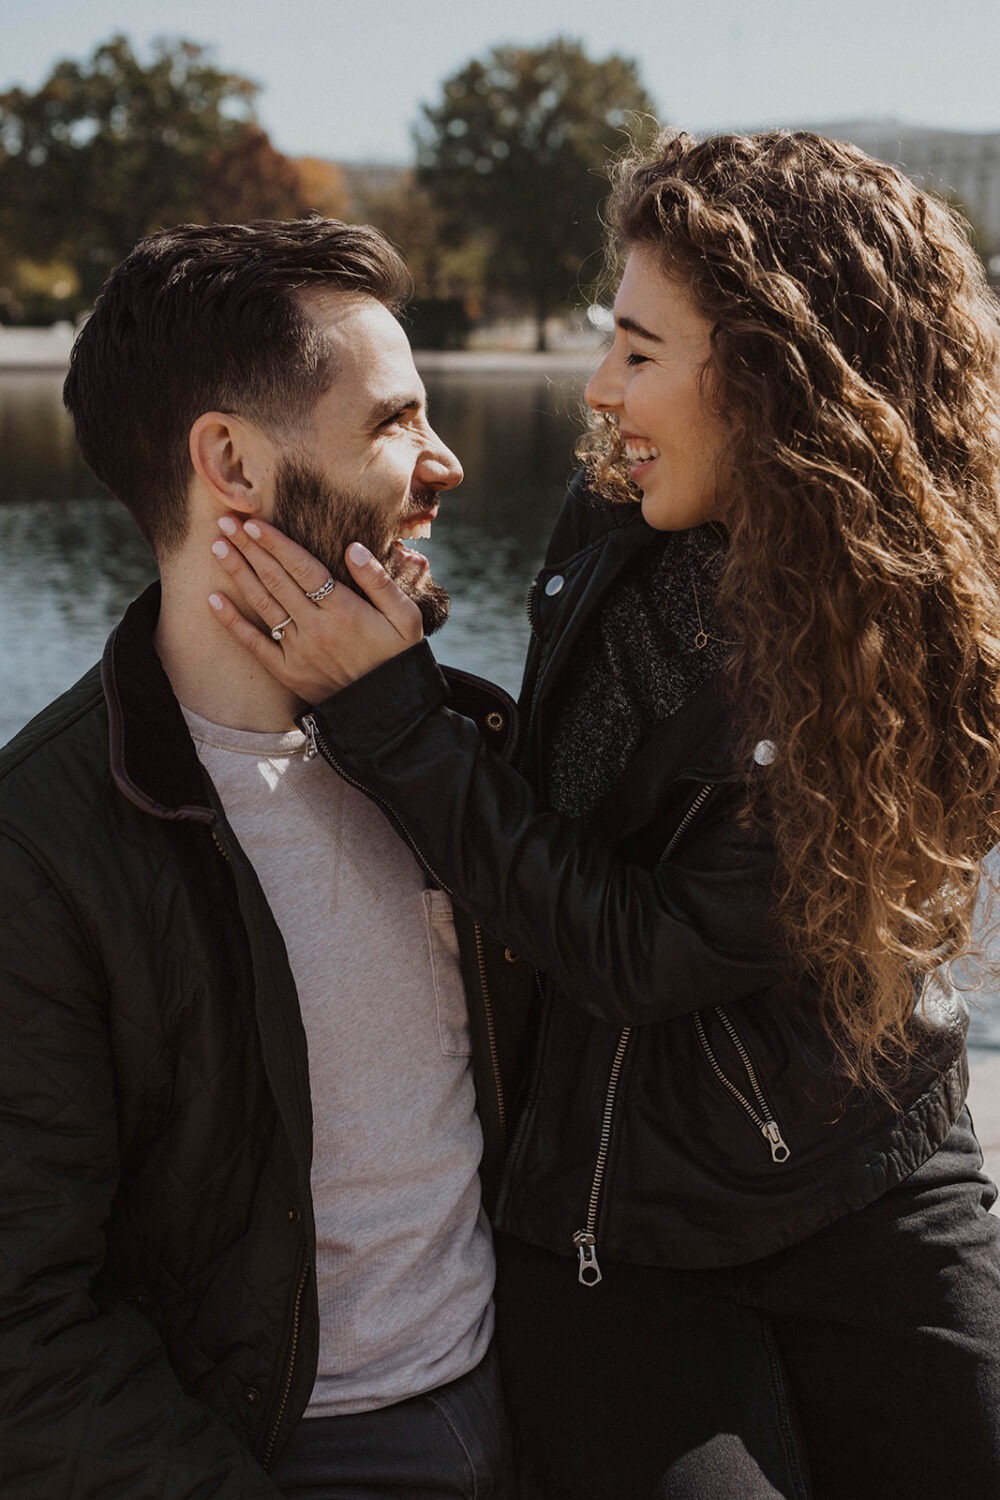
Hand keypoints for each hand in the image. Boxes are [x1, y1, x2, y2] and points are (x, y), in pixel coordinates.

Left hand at [208, 517, 423, 701]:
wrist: (387, 711)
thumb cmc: (398, 657)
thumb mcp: (405, 617)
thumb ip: (380, 582)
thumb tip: (354, 548)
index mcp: (345, 610)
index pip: (302, 568)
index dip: (276, 544)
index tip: (254, 523)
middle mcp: (316, 627)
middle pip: (276, 580)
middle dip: (249, 549)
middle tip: (226, 522)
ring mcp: (298, 651)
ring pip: (262, 604)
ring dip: (238, 574)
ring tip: (218, 548)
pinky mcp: (287, 671)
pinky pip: (255, 644)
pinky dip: (232, 622)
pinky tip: (213, 600)